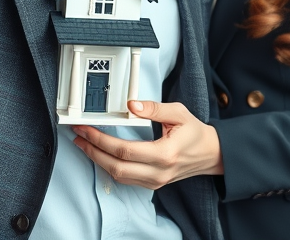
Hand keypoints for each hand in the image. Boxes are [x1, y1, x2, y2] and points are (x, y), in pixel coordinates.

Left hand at [72, 100, 223, 188]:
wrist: (211, 154)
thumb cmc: (195, 133)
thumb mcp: (178, 112)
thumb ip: (154, 108)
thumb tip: (131, 104)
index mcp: (165, 153)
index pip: (125, 151)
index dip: (102, 140)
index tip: (88, 129)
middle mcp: (159, 172)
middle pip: (116, 167)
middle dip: (93, 151)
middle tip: (79, 137)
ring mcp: (156, 181)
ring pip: (119, 176)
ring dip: (98, 160)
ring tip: (85, 144)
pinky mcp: (153, 183)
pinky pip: (126, 179)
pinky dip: (110, 167)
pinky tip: (101, 155)